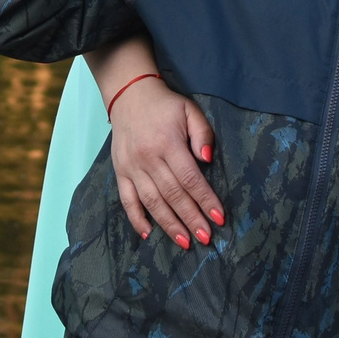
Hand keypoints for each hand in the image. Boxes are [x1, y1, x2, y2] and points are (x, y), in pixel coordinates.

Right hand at [105, 75, 223, 250]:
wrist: (129, 95)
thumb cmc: (165, 106)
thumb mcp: (189, 110)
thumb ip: (202, 133)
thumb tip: (206, 159)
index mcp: (168, 143)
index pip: (190, 178)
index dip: (205, 200)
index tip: (219, 217)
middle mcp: (148, 158)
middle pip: (173, 194)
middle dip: (191, 218)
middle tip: (206, 238)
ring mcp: (131, 166)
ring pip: (152, 201)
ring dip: (169, 224)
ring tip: (185, 242)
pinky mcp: (120, 171)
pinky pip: (127, 199)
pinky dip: (136, 218)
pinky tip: (148, 234)